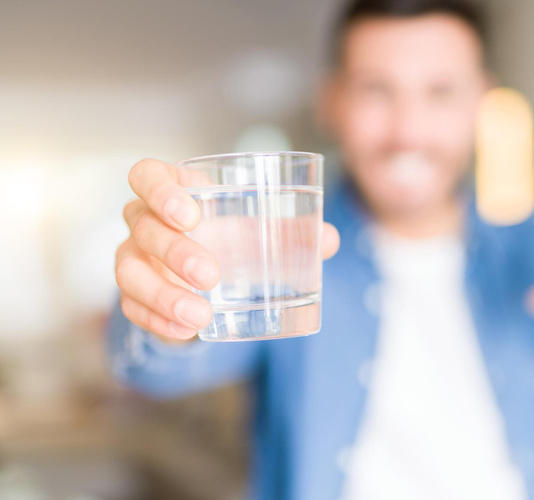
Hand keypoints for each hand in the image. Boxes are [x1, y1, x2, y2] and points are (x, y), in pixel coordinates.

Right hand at [115, 159, 339, 340]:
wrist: (208, 280)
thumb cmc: (231, 239)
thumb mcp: (258, 232)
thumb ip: (294, 232)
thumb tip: (329, 240)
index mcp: (173, 191)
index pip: (146, 176)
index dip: (159, 190)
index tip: (190, 214)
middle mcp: (144, 221)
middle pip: (143, 226)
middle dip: (174, 250)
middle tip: (211, 274)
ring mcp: (133, 258)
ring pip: (128, 271)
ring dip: (162, 294)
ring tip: (199, 315)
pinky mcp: (133, 295)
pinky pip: (132, 307)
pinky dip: (157, 320)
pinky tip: (185, 331)